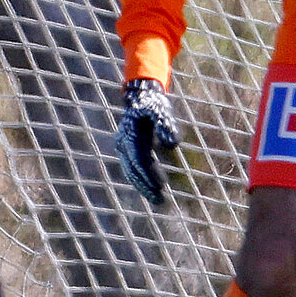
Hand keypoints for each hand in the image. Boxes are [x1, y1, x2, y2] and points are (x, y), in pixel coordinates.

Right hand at [115, 78, 182, 204]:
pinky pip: (131, 168)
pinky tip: (149, 188)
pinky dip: (139, 179)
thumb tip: (173, 144)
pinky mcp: (125, 148)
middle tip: (159, 200)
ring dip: (142, 186)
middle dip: (146, 185)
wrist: (140, 96)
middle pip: (133, 170)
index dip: (149, 174)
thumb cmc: (153, 103)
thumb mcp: (161, 109)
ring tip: (156, 199)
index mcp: (131, 134)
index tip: (161, 187)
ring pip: (130, 171)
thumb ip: (166, 124)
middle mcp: (123, 142)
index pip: (140, 160)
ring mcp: (122, 146)